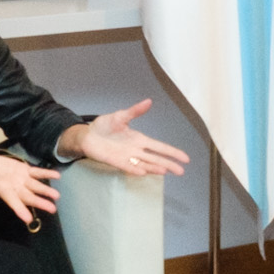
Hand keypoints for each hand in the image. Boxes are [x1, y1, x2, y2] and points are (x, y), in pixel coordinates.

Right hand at [0, 150, 58, 225]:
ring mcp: (20, 179)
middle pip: (28, 197)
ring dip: (46, 191)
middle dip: (40, 203)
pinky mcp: (23, 171)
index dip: (19, 210)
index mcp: (2, 189)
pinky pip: (37, 173)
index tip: (28, 220)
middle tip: (52, 209)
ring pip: (35, 186)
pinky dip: (46, 174)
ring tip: (56, 196)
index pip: (12, 201)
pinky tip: (57, 175)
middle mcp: (13, 187)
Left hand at [63, 100, 189, 178]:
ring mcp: (126, 157)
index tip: (185, 158)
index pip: (159, 147)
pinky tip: (143, 172)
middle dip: (169, 164)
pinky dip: (135, 169)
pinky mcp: (115, 161)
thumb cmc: (104, 126)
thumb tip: (149, 101)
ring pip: (144, 164)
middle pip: (156, 158)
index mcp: (139, 139)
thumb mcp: (120, 116)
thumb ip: (135, 111)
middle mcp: (136, 150)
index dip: (172, 152)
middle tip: (181, 171)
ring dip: (154, 167)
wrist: (87, 135)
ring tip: (166, 171)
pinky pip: (127, 166)